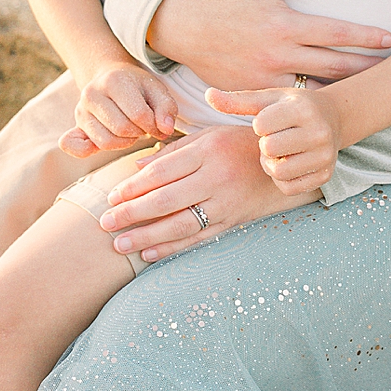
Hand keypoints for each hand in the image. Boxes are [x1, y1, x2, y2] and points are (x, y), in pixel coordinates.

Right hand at [63, 61, 184, 157]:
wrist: (110, 77)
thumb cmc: (136, 86)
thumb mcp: (157, 89)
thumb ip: (167, 107)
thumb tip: (165, 129)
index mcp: (114, 81)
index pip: (138, 115)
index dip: (154, 125)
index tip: (158, 125)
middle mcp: (92, 94)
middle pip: (121, 129)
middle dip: (139, 133)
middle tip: (144, 127)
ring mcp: (80, 111)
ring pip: (105, 142)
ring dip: (124, 142)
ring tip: (131, 131)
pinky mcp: (76, 125)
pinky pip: (74, 146)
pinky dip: (86, 151)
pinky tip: (101, 145)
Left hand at [95, 126, 317, 262]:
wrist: (285, 162)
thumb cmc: (240, 143)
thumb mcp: (209, 135)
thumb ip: (173, 151)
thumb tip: (138, 169)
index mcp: (209, 151)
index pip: (162, 173)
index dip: (134, 187)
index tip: (112, 197)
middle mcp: (217, 178)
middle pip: (166, 200)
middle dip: (132, 214)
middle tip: (105, 223)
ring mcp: (227, 204)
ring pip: (180, 225)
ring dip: (147, 237)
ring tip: (120, 245)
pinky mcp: (233, 222)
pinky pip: (199, 238)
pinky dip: (173, 248)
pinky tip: (150, 254)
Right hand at [145, 0, 390, 89]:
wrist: (180, 25)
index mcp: (284, 25)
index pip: (336, 33)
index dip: (366, 38)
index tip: (389, 39)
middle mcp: (277, 55)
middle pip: (333, 67)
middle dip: (365, 68)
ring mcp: (264, 78)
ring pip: (313, 90)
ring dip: (341, 91)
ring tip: (366, 90)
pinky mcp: (251, 91)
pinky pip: (286, 101)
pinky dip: (308, 103)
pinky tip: (327, 105)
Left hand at [205, 85, 343, 195]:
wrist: (333, 118)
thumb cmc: (291, 107)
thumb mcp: (268, 99)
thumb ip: (237, 100)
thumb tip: (208, 94)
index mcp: (302, 109)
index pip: (261, 125)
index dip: (259, 125)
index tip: (270, 121)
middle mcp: (319, 132)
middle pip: (269, 149)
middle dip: (265, 146)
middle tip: (274, 138)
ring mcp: (325, 156)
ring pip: (279, 171)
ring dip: (272, 164)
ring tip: (279, 152)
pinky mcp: (325, 176)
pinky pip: (289, 188)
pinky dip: (282, 180)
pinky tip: (288, 164)